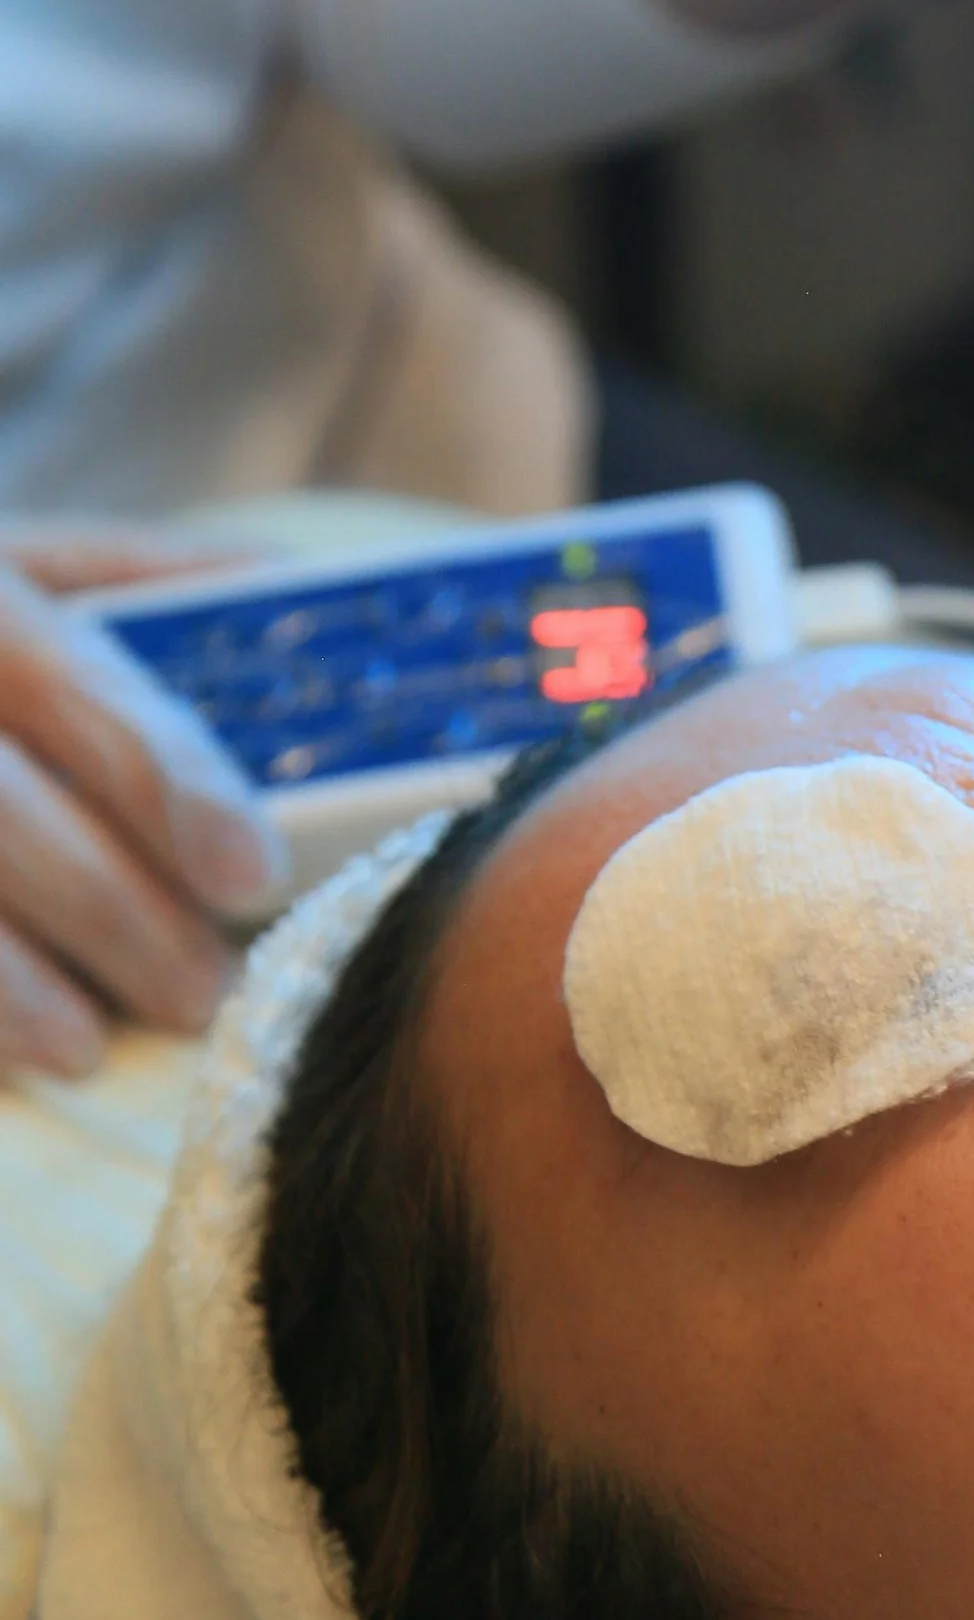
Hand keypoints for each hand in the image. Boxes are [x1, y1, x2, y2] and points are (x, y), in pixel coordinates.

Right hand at [0, 535, 287, 1078]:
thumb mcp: (35, 563)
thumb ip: (152, 577)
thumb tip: (298, 588)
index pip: (89, 691)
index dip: (175, 784)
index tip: (250, 873)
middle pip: (9, 813)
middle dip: (114, 912)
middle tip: (202, 992)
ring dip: (13, 985)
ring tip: (89, 1047)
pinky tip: (4, 1056)